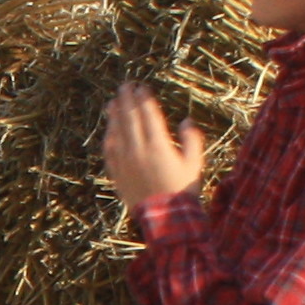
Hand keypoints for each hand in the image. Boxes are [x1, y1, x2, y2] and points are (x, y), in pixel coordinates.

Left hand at [101, 83, 207, 206]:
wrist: (165, 219)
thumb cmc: (183, 191)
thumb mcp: (195, 164)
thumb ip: (191, 140)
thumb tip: (186, 121)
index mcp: (159, 145)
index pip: (148, 114)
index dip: (143, 99)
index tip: (141, 87)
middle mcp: (139, 150)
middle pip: (129, 118)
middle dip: (126, 99)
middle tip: (125, 86)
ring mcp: (125, 161)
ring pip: (117, 131)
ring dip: (115, 114)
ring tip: (113, 101)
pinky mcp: (117, 173)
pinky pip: (110, 149)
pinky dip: (109, 136)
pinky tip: (109, 129)